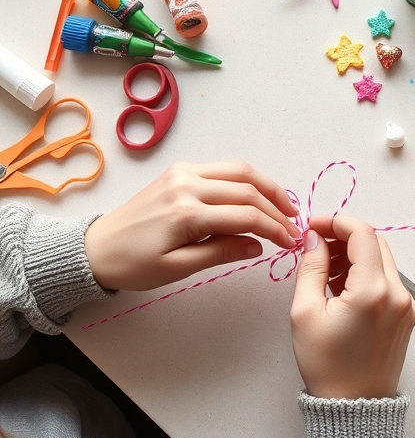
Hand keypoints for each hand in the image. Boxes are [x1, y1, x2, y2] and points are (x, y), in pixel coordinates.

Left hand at [85, 162, 299, 290]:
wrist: (96, 247)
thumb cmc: (134, 264)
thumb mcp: (178, 268)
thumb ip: (221, 252)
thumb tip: (258, 246)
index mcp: (186, 212)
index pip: (244, 215)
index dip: (273, 228)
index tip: (290, 242)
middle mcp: (187, 183)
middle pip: (247, 188)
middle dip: (276, 207)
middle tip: (294, 225)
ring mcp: (183, 171)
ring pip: (239, 170)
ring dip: (266, 187)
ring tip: (285, 206)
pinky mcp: (180, 169)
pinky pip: (222, 168)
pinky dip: (246, 179)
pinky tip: (257, 194)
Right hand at [290, 215, 414, 399]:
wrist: (354, 408)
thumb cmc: (326, 365)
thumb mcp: (305, 313)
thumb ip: (311, 267)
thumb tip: (314, 238)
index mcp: (372, 291)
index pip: (362, 233)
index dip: (336, 222)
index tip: (313, 227)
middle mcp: (397, 294)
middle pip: (374, 242)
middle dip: (343, 236)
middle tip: (316, 246)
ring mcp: (406, 304)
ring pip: (382, 259)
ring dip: (354, 254)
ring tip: (324, 271)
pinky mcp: (407, 314)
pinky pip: (387, 279)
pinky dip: (365, 272)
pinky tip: (341, 286)